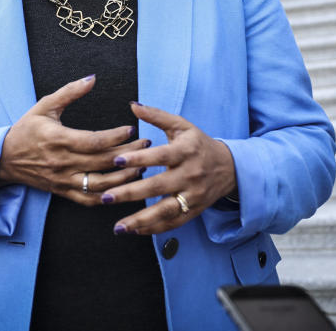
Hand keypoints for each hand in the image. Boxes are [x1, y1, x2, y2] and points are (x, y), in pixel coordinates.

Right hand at [0, 76, 148, 205]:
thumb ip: (69, 91)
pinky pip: (89, 200)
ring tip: (142, 166)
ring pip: (100, 185)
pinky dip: (109, 197)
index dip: (116, 137)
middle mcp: (62, 162)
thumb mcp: (44, 105)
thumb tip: (92, 78)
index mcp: (58, 139)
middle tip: (147, 145)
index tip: (132, 128)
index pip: (94, 141)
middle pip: (102, 162)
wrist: (4, 159)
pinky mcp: (63, 192)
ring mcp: (63, 180)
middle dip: (128, 154)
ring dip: (124, 177)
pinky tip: (124, 187)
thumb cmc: (26, 129)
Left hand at [99, 102, 236, 235]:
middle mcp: (190, 175)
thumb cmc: (198, 144)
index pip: (160, 156)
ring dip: (140, 220)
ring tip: (119, 227)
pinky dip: (154, 229)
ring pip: (165, 210)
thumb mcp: (181, 126)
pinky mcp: (193, 211)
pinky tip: (135, 230)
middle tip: (106, 197)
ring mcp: (192, 195)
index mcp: (186, 151)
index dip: (138, 158)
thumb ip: (156, 116)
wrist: (229, 167)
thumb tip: (133, 105)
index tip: (116, 160)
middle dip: (130, 193)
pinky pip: (173, 223)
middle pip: (158, 186)